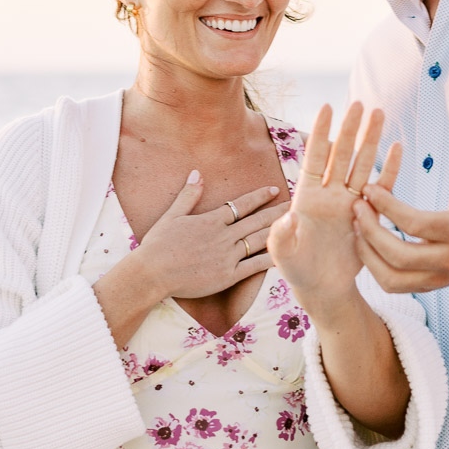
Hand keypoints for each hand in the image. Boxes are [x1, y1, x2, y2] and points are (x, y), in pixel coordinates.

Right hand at [120, 171, 288, 300]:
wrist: (152, 273)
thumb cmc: (157, 245)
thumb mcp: (171, 215)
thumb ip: (188, 195)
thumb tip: (196, 173)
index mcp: (211, 220)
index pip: (241, 205)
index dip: (258, 197)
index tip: (273, 189)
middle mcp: (223, 236)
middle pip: (256, 220)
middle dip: (277, 211)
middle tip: (296, 203)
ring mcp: (226, 256)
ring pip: (258, 240)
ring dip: (278, 230)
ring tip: (295, 223)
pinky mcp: (227, 276)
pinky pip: (253, 266)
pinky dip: (269, 260)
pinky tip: (284, 255)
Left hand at [269, 103, 399, 314]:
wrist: (321, 290)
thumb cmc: (296, 269)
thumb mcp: (282, 254)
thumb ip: (281, 235)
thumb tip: (290, 216)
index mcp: (307, 197)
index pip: (315, 157)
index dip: (320, 132)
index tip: (327, 106)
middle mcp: (330, 194)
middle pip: (342, 154)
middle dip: (350, 129)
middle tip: (361, 103)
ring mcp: (350, 203)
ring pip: (362, 165)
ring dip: (371, 140)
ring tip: (379, 114)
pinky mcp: (368, 217)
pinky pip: (381, 190)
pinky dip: (390, 169)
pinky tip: (397, 148)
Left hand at [354, 154, 448, 293]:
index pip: (416, 223)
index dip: (387, 206)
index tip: (369, 189)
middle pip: (399, 256)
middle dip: (370, 231)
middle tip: (356, 207)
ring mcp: (438, 279)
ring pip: (392, 278)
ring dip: (367, 253)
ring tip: (356, 226)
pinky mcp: (429, 287)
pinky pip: (393, 284)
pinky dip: (374, 266)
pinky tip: (366, 242)